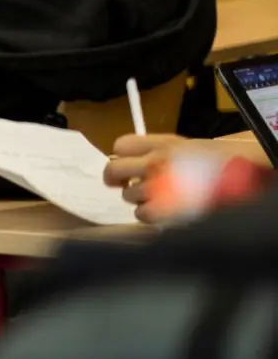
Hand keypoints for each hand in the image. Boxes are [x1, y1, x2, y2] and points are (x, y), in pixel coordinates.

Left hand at [100, 134, 270, 222]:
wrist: (244, 172)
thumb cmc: (220, 160)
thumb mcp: (187, 146)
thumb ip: (159, 151)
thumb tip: (136, 163)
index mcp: (161, 142)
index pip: (120, 145)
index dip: (120, 157)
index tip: (126, 165)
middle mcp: (155, 160)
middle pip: (113, 170)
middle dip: (116, 180)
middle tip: (126, 185)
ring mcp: (159, 183)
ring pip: (128, 194)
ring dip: (138, 198)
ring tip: (156, 199)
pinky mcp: (166, 206)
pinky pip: (141, 214)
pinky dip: (147, 215)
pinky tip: (159, 212)